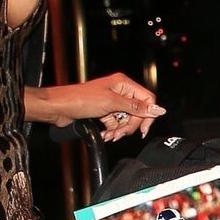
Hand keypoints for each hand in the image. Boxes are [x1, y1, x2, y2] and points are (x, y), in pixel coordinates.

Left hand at [25, 74, 164, 140]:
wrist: (60, 107)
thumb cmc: (81, 99)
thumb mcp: (112, 103)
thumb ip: (136, 107)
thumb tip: (158, 109)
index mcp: (124, 84)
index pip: (147, 99)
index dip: (148, 115)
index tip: (143, 129)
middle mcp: (120, 92)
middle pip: (137, 112)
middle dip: (130, 126)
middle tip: (120, 133)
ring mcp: (112, 102)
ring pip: (127, 120)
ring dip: (120, 130)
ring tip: (109, 135)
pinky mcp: (105, 112)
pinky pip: (116, 123)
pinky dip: (112, 130)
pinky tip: (105, 134)